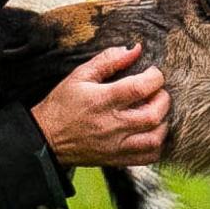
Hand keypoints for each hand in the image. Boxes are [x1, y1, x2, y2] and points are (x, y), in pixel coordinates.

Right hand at [31, 45, 167, 167]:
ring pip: (155, 139)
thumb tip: (134, 49)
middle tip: (157, 92)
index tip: (153, 73)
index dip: (155, 77)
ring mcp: (116, 146)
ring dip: (163, 123)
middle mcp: (112, 125)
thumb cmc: (62, 104)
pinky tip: (151, 132)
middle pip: (153, 115)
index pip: (140, 87)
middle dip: (163, 100)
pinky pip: (148, 157)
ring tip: (155, 112)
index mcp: (102, 100)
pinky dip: (157, 145)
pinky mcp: (117, 160)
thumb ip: (108, 60)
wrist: (46, 138)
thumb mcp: (80, 75)